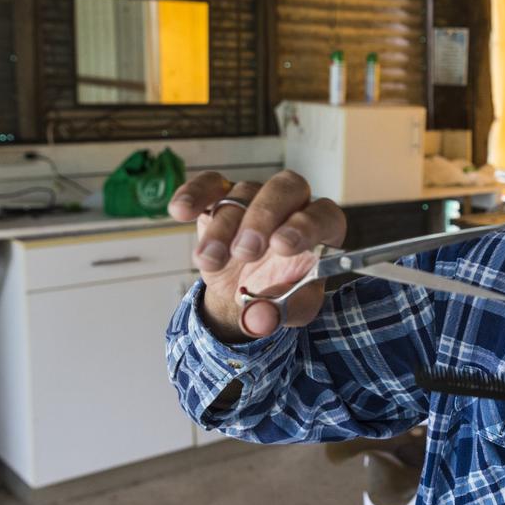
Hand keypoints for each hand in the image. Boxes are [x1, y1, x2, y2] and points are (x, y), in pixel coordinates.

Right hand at [168, 170, 345, 341]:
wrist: (245, 295)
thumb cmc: (277, 296)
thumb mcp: (288, 312)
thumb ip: (280, 314)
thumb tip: (259, 320)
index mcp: (321, 230)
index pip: (324, 214)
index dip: (306, 225)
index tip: (282, 247)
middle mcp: (292, 206)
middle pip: (285, 188)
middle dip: (263, 218)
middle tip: (245, 252)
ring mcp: (256, 198)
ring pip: (242, 194)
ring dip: (222, 228)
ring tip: (209, 262)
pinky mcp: (222, 197)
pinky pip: (209, 184)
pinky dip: (194, 193)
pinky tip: (180, 211)